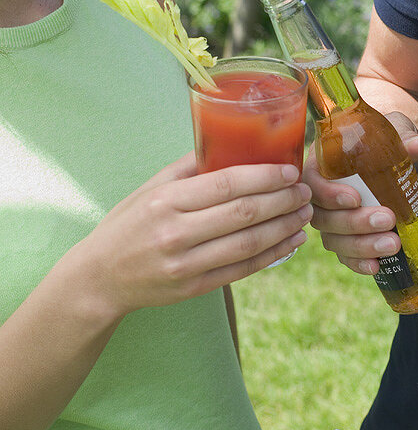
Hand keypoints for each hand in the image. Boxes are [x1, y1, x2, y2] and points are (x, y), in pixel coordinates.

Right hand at [73, 152, 312, 317]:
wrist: (99, 279)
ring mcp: (186, 264)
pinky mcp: (194, 287)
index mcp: (165, 201)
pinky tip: (292, 241)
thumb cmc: (127, 225)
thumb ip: (188, 168)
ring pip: (248, 243)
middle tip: (306, 190)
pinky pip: (243, 269)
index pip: (225, 184)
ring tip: (305, 213)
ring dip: (284, 227)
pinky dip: (273, 254)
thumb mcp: (149, 189)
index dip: (264, 177)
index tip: (289, 171)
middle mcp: (176, 233)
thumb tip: (229, 142)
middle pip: (243, 214)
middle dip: (282, 200)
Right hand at [303, 113, 417, 275]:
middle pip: (324, 217)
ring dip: (361, 246)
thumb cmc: (387, 144)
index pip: (313, 182)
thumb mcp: (394, 135)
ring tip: (392, 245)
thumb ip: (404, 140)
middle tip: (388, 220)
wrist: (398, 162)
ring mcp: (333, 221)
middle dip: (355, 223)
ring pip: (334, 240)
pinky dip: (359, 263)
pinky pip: (345, 256)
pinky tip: (377, 266)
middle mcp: (323, 195)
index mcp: (324, 164)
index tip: (356, 198)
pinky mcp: (347, 239)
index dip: (329, 194)